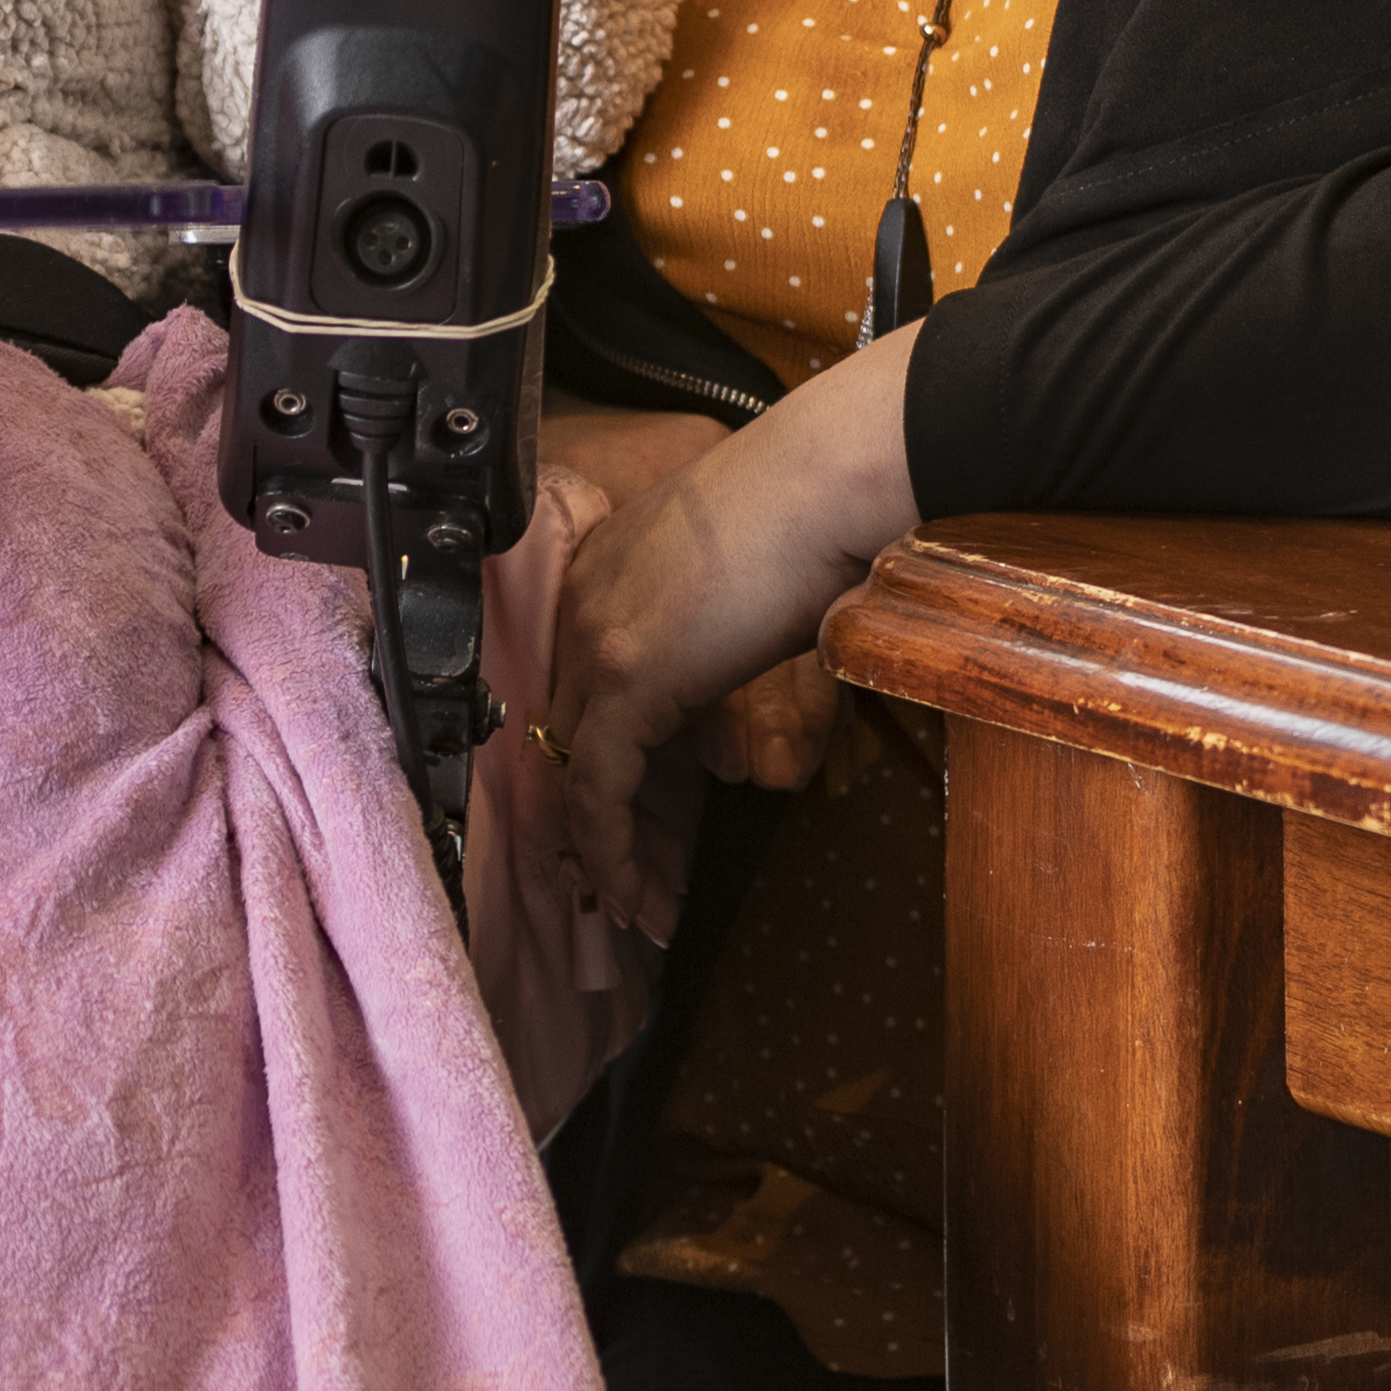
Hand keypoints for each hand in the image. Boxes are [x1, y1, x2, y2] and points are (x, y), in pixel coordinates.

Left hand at [535, 338, 924, 934]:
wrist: (824, 479)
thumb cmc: (811, 517)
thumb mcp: (746, 595)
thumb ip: (719, 663)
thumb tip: (737, 748)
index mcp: (605, 570)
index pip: (581, 690)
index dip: (602, 766)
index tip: (634, 827)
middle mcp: (581, 601)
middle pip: (566, 735)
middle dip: (599, 822)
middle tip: (637, 891)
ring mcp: (595, 639)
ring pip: (574, 770)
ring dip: (607, 853)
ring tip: (644, 911)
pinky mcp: (625, 679)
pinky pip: (597, 788)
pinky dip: (613, 850)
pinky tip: (643, 895)